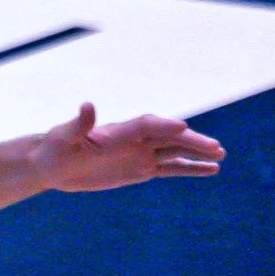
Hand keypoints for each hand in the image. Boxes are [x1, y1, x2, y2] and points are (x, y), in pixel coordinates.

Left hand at [29, 103, 223, 192]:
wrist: (53, 165)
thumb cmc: (55, 148)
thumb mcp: (63, 138)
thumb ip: (78, 124)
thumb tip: (87, 105)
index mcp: (119, 131)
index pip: (146, 125)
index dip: (163, 126)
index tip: (182, 128)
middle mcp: (135, 140)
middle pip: (169, 137)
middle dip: (191, 142)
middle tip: (215, 147)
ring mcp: (140, 154)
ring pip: (175, 151)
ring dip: (197, 153)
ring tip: (221, 156)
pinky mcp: (141, 169)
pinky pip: (170, 169)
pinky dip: (190, 169)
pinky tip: (211, 170)